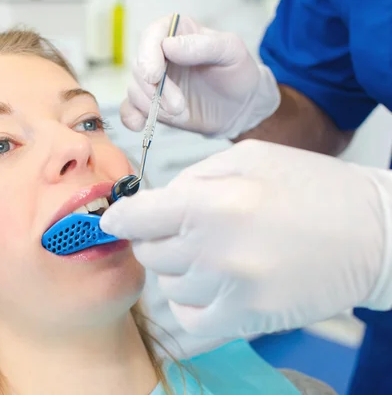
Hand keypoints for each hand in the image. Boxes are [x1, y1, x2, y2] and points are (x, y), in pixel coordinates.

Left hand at [101, 140, 391, 338]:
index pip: (137, 218)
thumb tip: (154, 203)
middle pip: (149, 254)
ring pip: (168, 286)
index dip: (119, 218)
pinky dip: (190, 303)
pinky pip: (191, 320)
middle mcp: (215, 250)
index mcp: (212, 203)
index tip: (114, 221)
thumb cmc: (312, 188)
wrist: (374, 233)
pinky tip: (208, 285)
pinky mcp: (249, 319)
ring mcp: (231, 290)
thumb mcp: (249, 159)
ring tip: (209, 253)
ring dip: (178, 270)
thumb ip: (194, 179)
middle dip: (156, 239)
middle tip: (181, 230)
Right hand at [122, 15, 279, 138]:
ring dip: (153, 106)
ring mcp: (153, 80)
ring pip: (134, 90)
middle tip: (179, 106)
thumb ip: (203, 46)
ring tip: (180, 113)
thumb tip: (169, 46)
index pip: (151, 36)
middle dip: (156, 91)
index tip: (155, 76)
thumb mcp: (230, 52)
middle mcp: (159, 54)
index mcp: (177, 32)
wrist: (239, 106)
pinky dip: (131, 117)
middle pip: (139, 67)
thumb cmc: (237, 73)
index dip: (148, 55)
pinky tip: (140, 124)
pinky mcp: (150, 103)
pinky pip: (129, 109)